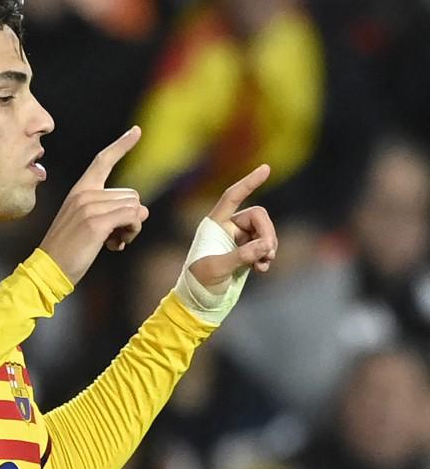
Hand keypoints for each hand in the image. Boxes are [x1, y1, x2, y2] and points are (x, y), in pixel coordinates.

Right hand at [39, 126, 147, 284]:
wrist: (48, 269)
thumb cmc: (68, 251)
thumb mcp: (85, 224)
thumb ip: (110, 211)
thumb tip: (142, 211)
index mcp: (79, 190)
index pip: (103, 161)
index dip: (122, 145)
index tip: (137, 130)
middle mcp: (84, 194)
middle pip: (131, 194)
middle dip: (131, 217)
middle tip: (116, 237)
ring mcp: (89, 207)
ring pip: (135, 207)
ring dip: (132, 228)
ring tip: (114, 242)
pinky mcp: (96, 222)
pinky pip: (131, 218)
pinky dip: (131, 232)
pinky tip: (116, 246)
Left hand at [188, 164, 277, 290]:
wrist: (200, 299)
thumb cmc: (200, 282)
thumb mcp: (217, 268)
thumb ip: (241, 256)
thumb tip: (266, 246)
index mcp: (214, 224)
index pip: (232, 197)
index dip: (248, 183)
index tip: (266, 168)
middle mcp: (227, 227)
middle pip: (258, 216)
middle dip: (267, 232)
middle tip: (268, 253)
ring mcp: (238, 239)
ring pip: (264, 231)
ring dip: (269, 246)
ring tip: (264, 264)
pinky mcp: (246, 252)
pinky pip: (264, 246)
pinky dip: (266, 255)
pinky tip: (262, 268)